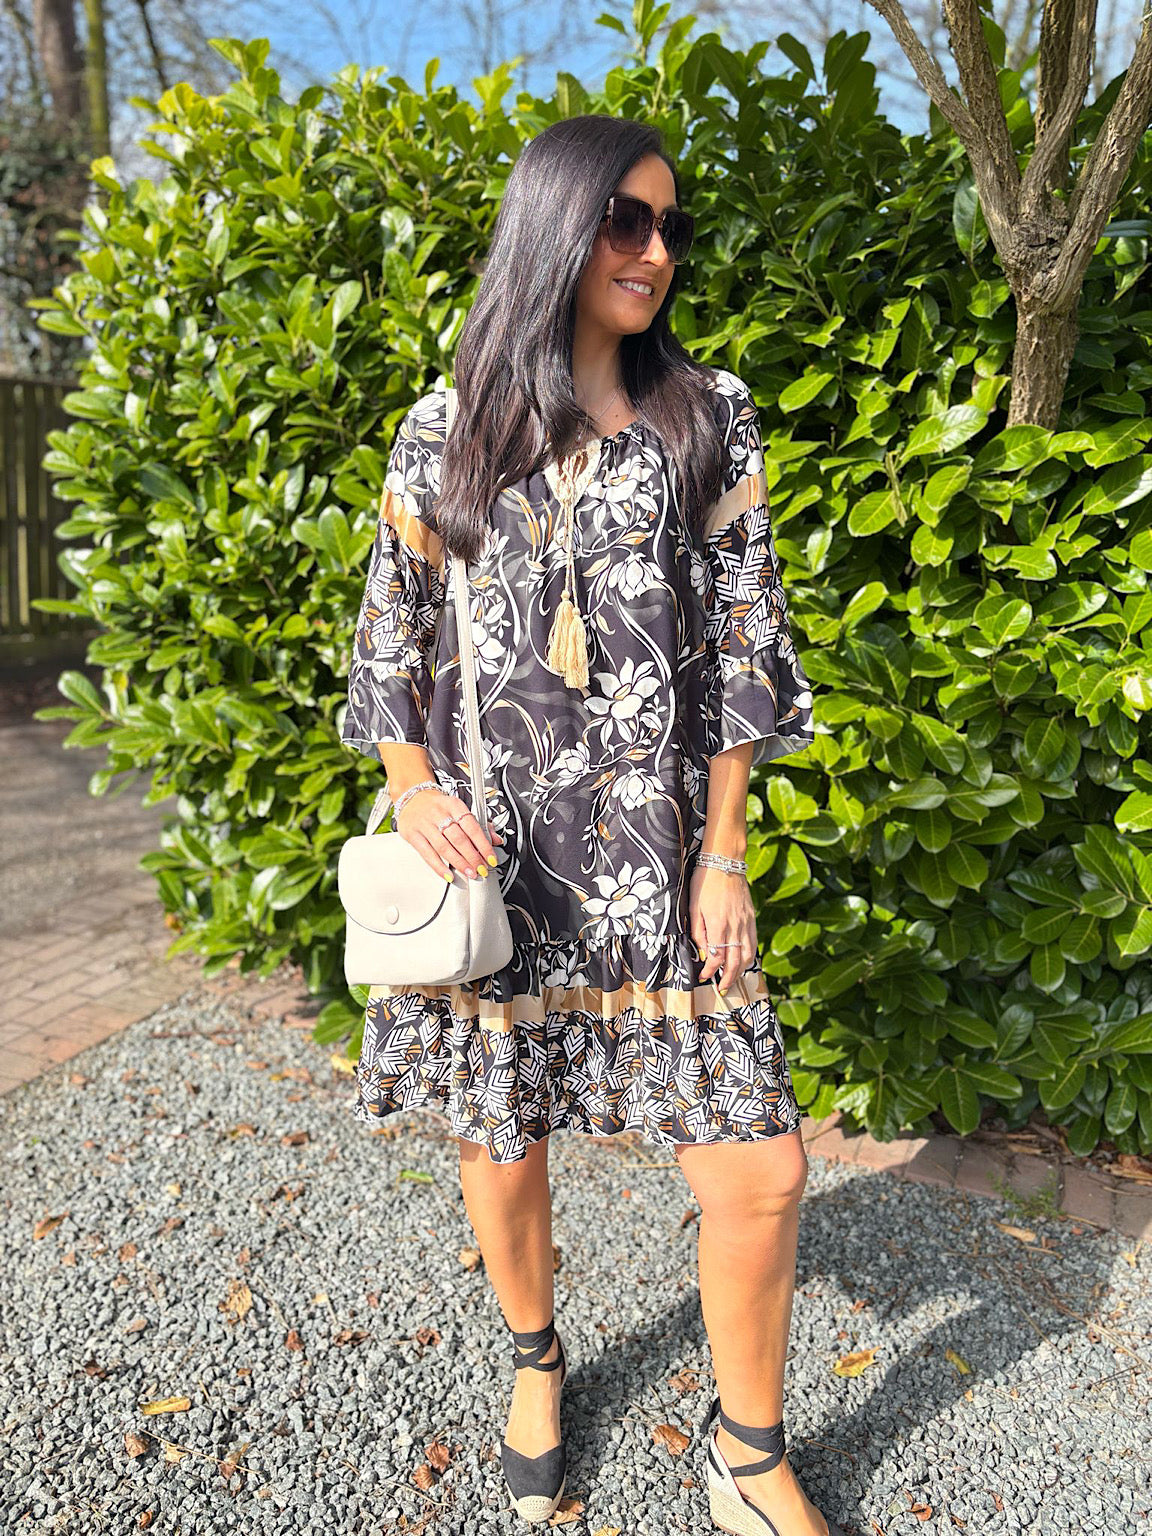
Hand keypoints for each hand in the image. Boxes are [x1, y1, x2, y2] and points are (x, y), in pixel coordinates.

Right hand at [395, 787, 503, 880]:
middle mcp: (439, 813)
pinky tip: (448, 874)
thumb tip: (496, 839)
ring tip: (469, 873)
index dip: (483, 845)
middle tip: (481, 868)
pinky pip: (427, 854)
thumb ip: (480, 824)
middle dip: (473, 857)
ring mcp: (424, 825)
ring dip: (459, 863)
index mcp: (454, 805)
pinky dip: (439, 867)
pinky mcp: (413, 835)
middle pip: (459, 839)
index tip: (491, 858)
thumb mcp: (459, 808)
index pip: (472, 827)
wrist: (412, 797)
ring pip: (444, 847)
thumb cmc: (438, 806)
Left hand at [689, 863, 757, 993]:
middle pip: (735, 961)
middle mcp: (735, 926)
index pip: (717, 957)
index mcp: (718, 924)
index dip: (710, 970)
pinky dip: (749, 956)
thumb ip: (699, 932)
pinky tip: (743, 961)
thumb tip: (704, 952)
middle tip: (722, 989)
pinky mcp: (751, 918)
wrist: (725, 862)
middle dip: (729, 979)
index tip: (704, 976)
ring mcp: (746, 922)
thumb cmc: (704, 882)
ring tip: (733, 979)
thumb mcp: (694, 907)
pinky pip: (753, 943)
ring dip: (741, 971)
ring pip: (748, 955)